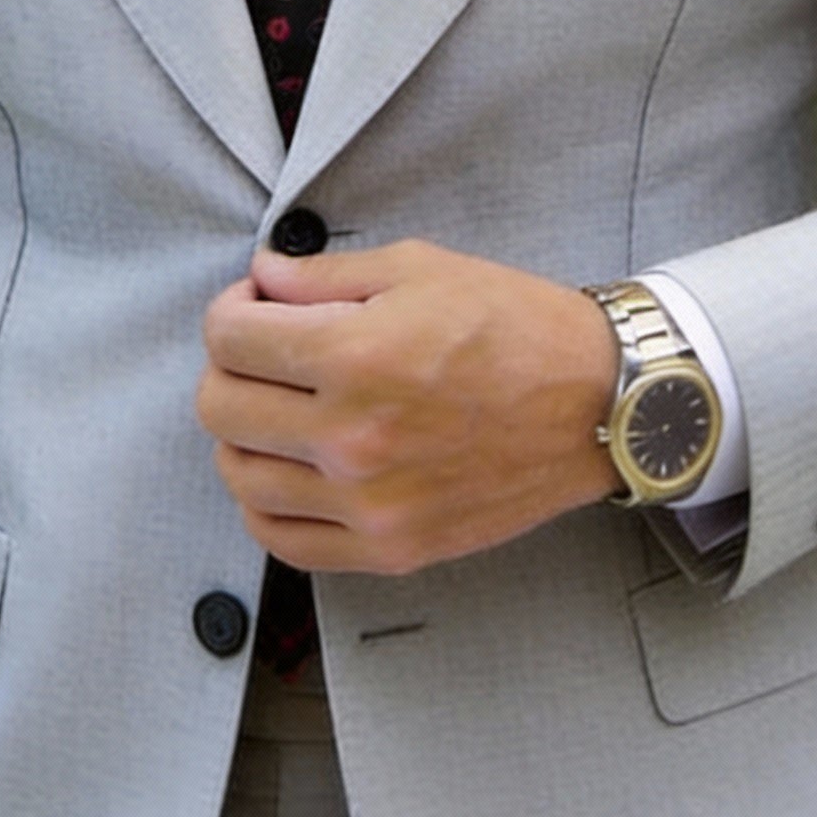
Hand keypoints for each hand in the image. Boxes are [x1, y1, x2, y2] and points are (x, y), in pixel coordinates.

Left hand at [198, 239, 620, 574]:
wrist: (597, 403)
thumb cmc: (514, 326)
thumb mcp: (418, 268)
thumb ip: (323, 275)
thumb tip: (259, 278)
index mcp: (355, 356)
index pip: (229, 338)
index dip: (232, 309)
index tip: (257, 305)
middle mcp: (351, 438)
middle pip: (219, 407)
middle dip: (229, 367)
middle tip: (265, 351)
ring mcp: (369, 504)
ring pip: (240, 477)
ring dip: (244, 434)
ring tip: (281, 408)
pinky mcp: (390, 548)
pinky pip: (282, 540)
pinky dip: (267, 504)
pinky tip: (291, 469)